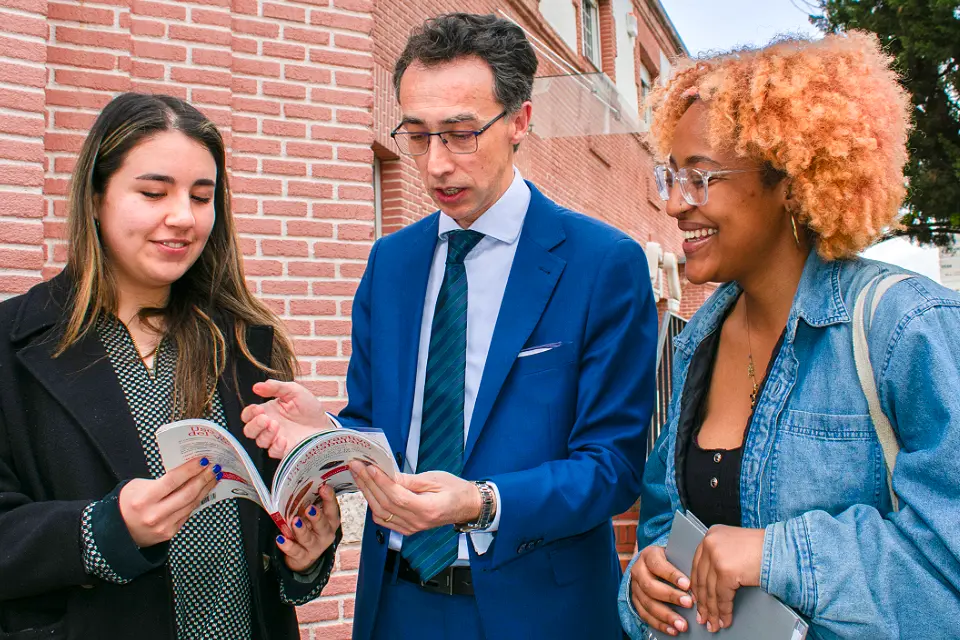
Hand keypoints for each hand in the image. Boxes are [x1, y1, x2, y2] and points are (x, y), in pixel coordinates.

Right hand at [119, 458, 219, 546]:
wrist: (118, 531)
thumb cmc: (128, 503)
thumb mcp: (136, 486)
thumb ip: (159, 480)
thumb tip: (185, 470)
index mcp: (144, 499)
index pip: (173, 480)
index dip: (190, 469)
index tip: (203, 460)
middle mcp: (155, 514)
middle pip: (187, 493)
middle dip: (203, 478)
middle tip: (214, 467)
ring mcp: (164, 526)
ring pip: (191, 504)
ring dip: (205, 489)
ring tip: (213, 477)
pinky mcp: (170, 533)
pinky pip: (188, 513)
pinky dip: (197, 500)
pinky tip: (204, 491)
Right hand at [241, 379, 327, 458]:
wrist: (325, 423)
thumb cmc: (309, 407)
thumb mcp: (294, 391)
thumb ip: (275, 387)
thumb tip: (256, 386)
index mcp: (268, 411)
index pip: (248, 415)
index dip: (249, 413)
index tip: (258, 409)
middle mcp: (269, 426)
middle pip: (249, 431)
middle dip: (254, 425)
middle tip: (266, 418)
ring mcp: (276, 439)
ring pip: (260, 441)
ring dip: (265, 433)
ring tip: (276, 425)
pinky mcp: (285, 450)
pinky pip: (273, 452)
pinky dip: (276, 446)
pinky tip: (284, 439)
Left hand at [276, 484, 341, 572]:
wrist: (306, 556)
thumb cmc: (310, 529)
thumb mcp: (313, 516)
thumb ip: (309, 502)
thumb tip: (299, 483)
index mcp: (330, 521)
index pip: (332, 508)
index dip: (329, 498)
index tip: (323, 487)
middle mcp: (325, 533)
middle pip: (323, 525)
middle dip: (317, 517)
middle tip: (309, 509)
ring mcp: (315, 547)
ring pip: (309, 539)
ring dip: (301, 530)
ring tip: (295, 522)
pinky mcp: (303, 557)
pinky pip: (296, 552)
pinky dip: (288, 545)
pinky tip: (281, 539)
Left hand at [348, 462, 481, 535]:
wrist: (467, 506)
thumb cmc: (455, 490)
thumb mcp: (434, 479)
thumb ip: (409, 480)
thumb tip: (386, 473)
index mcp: (427, 509)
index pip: (397, 497)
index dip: (381, 482)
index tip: (369, 467)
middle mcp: (417, 522)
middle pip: (385, 505)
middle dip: (368, 484)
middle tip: (356, 466)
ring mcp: (411, 528)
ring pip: (381, 513)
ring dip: (367, 493)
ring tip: (358, 475)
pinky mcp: (407, 529)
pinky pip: (384, 520)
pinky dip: (373, 506)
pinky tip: (368, 491)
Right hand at [630, 544, 692, 636]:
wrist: (651, 564)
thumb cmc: (669, 559)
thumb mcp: (674, 555)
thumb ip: (683, 563)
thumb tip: (699, 577)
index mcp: (648, 555)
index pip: (658, 564)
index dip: (672, 575)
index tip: (687, 584)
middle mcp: (638, 571)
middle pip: (650, 586)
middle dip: (671, 596)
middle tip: (688, 603)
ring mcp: (635, 587)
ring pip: (647, 603)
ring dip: (666, 616)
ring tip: (682, 624)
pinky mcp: (635, 601)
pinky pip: (645, 615)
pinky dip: (659, 624)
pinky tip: (672, 630)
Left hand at [690, 525, 764, 632]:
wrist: (781, 549)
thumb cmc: (764, 548)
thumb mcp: (735, 546)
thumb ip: (721, 556)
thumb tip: (710, 582)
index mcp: (711, 535)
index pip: (698, 565)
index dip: (697, 586)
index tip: (696, 599)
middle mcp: (710, 543)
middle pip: (702, 579)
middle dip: (702, 602)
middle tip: (702, 616)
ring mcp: (717, 556)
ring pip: (710, 591)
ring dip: (712, 612)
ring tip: (713, 623)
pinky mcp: (726, 571)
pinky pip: (722, 597)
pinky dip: (724, 612)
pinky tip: (725, 620)